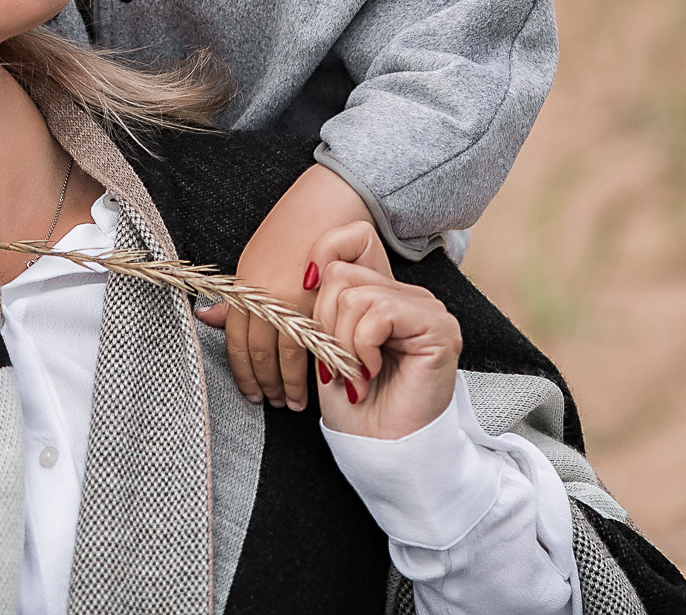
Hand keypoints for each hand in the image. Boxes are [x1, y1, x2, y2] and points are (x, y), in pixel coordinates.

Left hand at [220, 164, 373, 410]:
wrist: (327, 201)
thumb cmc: (291, 230)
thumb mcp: (254, 260)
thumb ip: (236, 296)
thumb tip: (208, 319)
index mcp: (243, 284)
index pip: (235, 340)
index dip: (242, 371)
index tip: (250, 390)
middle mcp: (263, 292)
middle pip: (258, 351)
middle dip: (264, 383)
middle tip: (272, 403)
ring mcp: (292, 296)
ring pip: (285, 354)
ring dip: (289, 383)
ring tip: (294, 402)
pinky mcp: (320, 297)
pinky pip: (312, 343)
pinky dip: (312, 367)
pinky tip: (317, 382)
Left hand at [309, 220, 460, 439]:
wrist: (379, 446)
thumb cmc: (352, 401)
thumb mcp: (320, 343)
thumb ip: (308, 306)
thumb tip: (246, 295)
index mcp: (383, 291)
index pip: (349, 240)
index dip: (320, 262)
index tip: (308, 309)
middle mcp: (409, 294)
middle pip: (341, 273)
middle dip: (324, 325)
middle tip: (338, 363)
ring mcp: (428, 309)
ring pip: (356, 295)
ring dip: (342, 344)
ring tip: (356, 374)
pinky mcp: (439, 328)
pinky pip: (379, 313)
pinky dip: (362, 348)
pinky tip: (372, 374)